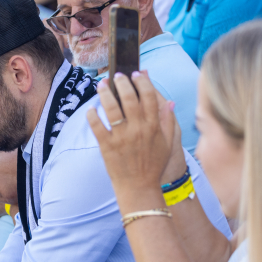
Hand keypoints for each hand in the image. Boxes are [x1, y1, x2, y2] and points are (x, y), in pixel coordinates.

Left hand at [86, 72, 182, 194]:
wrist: (139, 188)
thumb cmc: (153, 165)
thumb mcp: (168, 143)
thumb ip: (168, 121)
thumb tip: (170, 101)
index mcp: (153, 126)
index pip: (149, 96)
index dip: (142, 81)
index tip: (136, 73)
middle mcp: (138, 129)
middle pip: (129, 97)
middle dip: (122, 82)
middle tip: (116, 75)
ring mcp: (121, 137)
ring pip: (111, 108)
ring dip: (104, 93)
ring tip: (101, 84)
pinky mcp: (107, 146)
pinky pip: (97, 126)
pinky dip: (92, 115)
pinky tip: (90, 109)